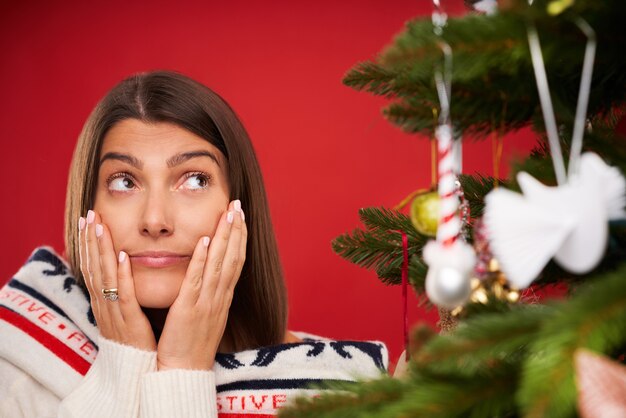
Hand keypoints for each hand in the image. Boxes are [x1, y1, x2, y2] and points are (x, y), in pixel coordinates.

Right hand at [79, 210, 156, 351]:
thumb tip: (123, 267)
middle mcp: (104, 304)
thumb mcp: (123, 311)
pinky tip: (121, 257)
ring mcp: (114, 313)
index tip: (89, 220)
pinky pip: (123, 295)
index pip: (93, 266)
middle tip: (90, 214)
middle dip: (91, 240)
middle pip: (93, 267)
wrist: (135, 371)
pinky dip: (121, 275)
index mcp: (103, 301)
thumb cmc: (134, 340)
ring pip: (104, 276)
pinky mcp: (128, 322)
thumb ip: (121, 290)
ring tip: (100, 226)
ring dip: (101, 250)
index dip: (90, 243)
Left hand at [156, 200, 246, 370]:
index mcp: (222, 297)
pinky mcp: (190, 310)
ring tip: (229, 213)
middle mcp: (219, 297)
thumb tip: (209, 275)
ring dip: (226, 237)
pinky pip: (198, 280)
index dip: (240, 237)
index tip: (240, 216)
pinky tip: (206, 240)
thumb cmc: (191, 344)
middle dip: (237, 230)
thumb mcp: (205, 315)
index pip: (236, 261)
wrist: (185, 371)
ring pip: (221, 264)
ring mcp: (207, 303)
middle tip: (239, 205)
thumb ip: (207, 294)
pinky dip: (204, 259)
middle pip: (233, 257)